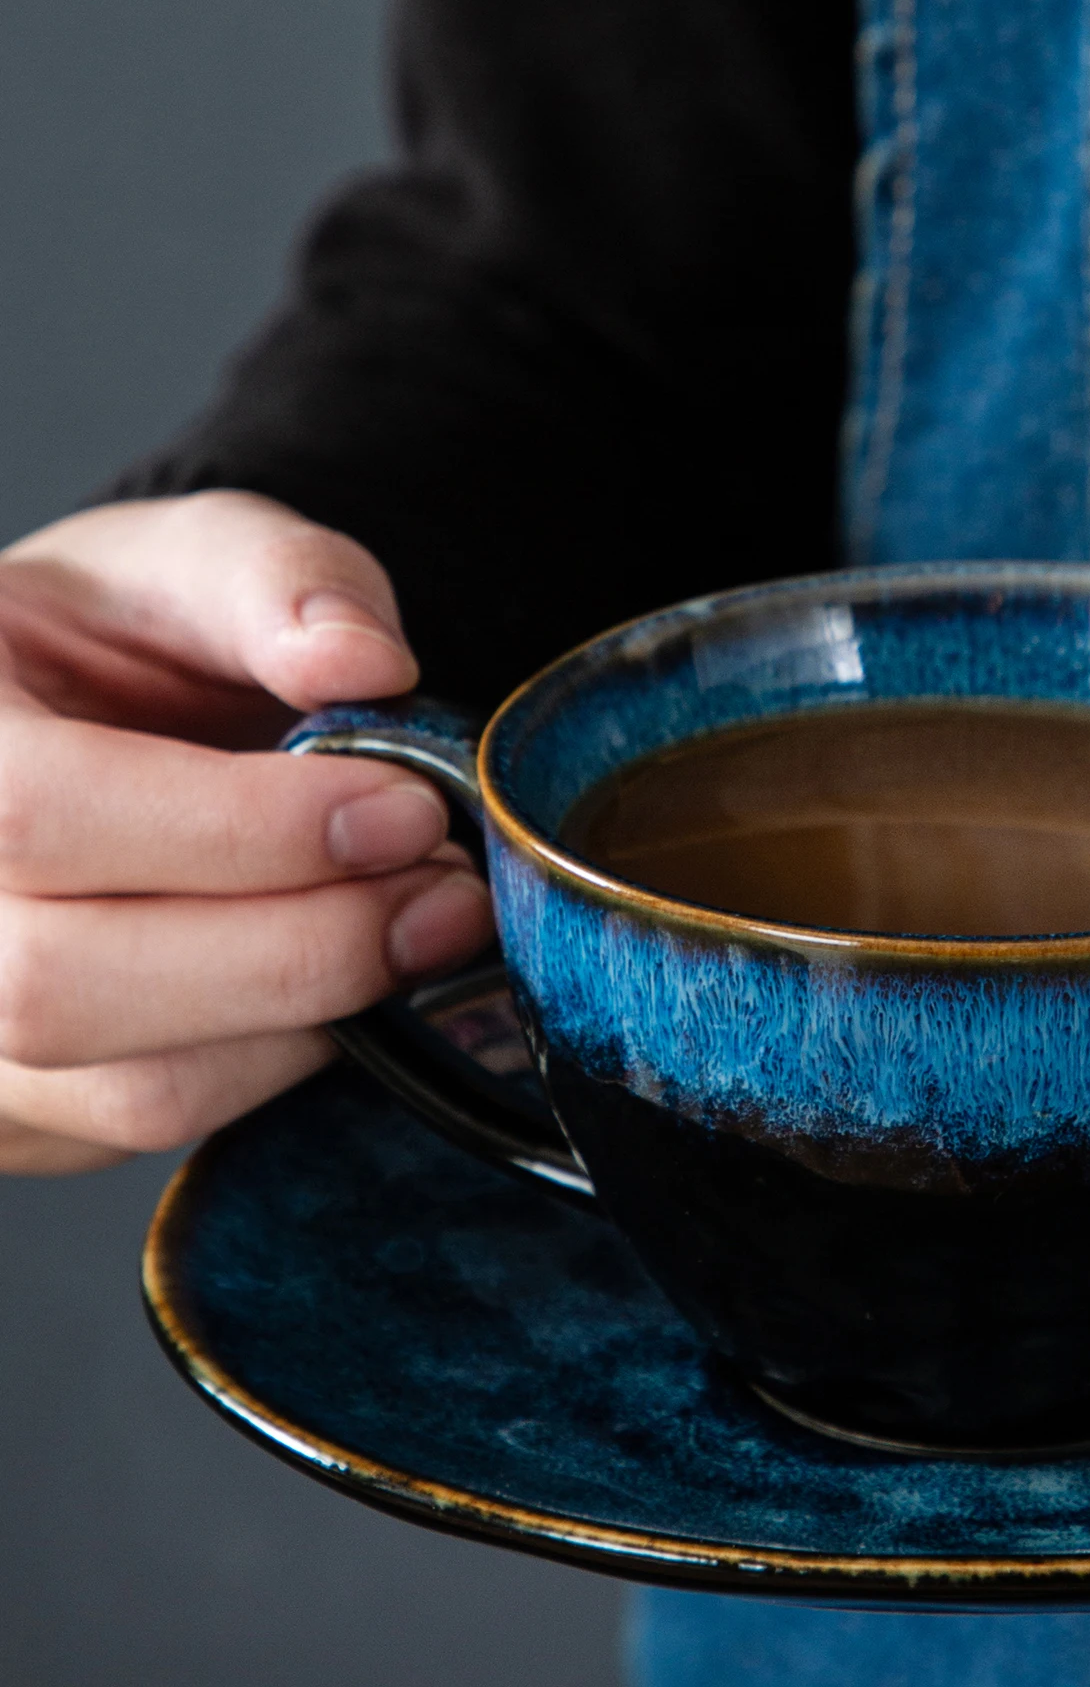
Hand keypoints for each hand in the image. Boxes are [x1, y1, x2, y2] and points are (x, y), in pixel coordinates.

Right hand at [0, 492, 492, 1173]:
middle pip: (71, 983)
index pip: (39, 814)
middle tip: (450, 891)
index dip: (243, 830)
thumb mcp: (181, 563)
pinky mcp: (18, 1117)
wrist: (60, 737)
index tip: (408, 808)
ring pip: (134, 1088)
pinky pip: (159, 1123)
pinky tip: (350, 982)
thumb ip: (276, 582)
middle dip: (305, 945)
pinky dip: (285, 1061)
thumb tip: (366, 661)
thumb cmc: (109, 647)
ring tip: (424, 928)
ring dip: (318, 1017)